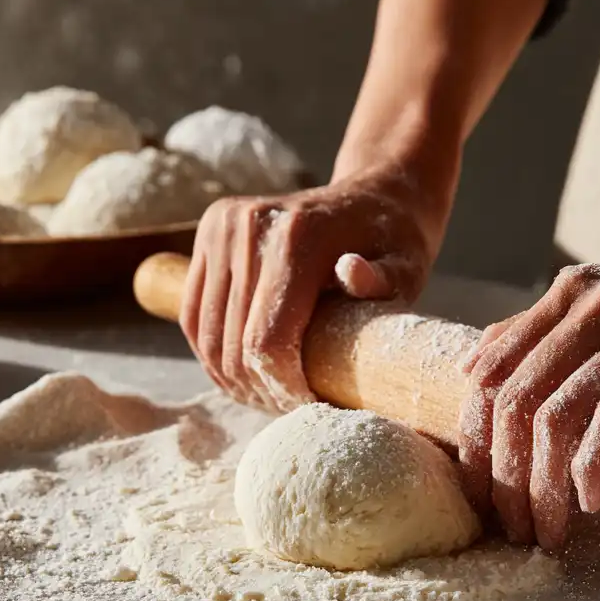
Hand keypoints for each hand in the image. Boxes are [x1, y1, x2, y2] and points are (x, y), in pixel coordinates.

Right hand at [181, 163, 441, 411]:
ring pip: (208, 338)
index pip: (266, 342)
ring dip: (235, 379)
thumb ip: (384, 281)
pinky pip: (193, 316)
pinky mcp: (208, 233)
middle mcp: (250, 226)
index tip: (309, 404)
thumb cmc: (395, 244)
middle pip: (234, 346)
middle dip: (261, 389)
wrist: (372, 195)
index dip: (282, 388)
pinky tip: (245, 373)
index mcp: (297, 236)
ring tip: (271, 392)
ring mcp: (222, 227)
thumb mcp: (406, 268)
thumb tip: (354, 273)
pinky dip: (213, 354)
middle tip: (292, 405)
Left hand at [458, 260, 599, 550]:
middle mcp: (596, 305)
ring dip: (545, 484)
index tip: (477, 493)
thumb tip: (471, 369)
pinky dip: (594, 464)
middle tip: (510, 525)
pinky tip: (592, 499)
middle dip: (505, 474)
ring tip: (547, 529)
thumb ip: (539, 334)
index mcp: (568, 296)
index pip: (494, 374)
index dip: (475, 439)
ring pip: (561, 415)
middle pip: (520, 401)